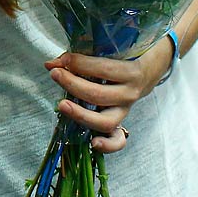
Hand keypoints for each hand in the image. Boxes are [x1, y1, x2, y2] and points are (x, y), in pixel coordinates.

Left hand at [42, 37, 173, 153]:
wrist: (146, 72)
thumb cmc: (122, 58)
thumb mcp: (110, 51)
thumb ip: (82, 57)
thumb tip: (51, 64)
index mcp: (131, 71)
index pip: (103, 69)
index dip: (79, 64)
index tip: (61, 59)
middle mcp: (129, 94)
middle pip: (99, 95)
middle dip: (73, 84)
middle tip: (55, 74)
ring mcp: (125, 111)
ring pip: (105, 121)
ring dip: (81, 114)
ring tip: (62, 105)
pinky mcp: (120, 122)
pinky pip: (117, 140)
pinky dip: (108, 145)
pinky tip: (93, 143)